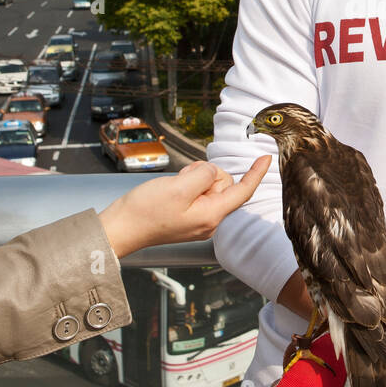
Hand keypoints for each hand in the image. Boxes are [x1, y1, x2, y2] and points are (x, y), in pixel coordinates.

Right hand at [98, 157, 271, 257]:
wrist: (119, 228)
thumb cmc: (145, 212)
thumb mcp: (179, 187)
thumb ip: (204, 176)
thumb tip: (212, 173)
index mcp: (211, 216)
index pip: (242, 192)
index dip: (255, 173)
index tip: (266, 158)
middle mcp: (209, 220)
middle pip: (223, 184)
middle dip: (205, 174)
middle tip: (182, 179)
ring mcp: (197, 219)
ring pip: (208, 186)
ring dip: (193, 178)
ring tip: (173, 186)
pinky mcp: (186, 216)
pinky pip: (196, 192)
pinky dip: (186, 185)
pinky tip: (171, 190)